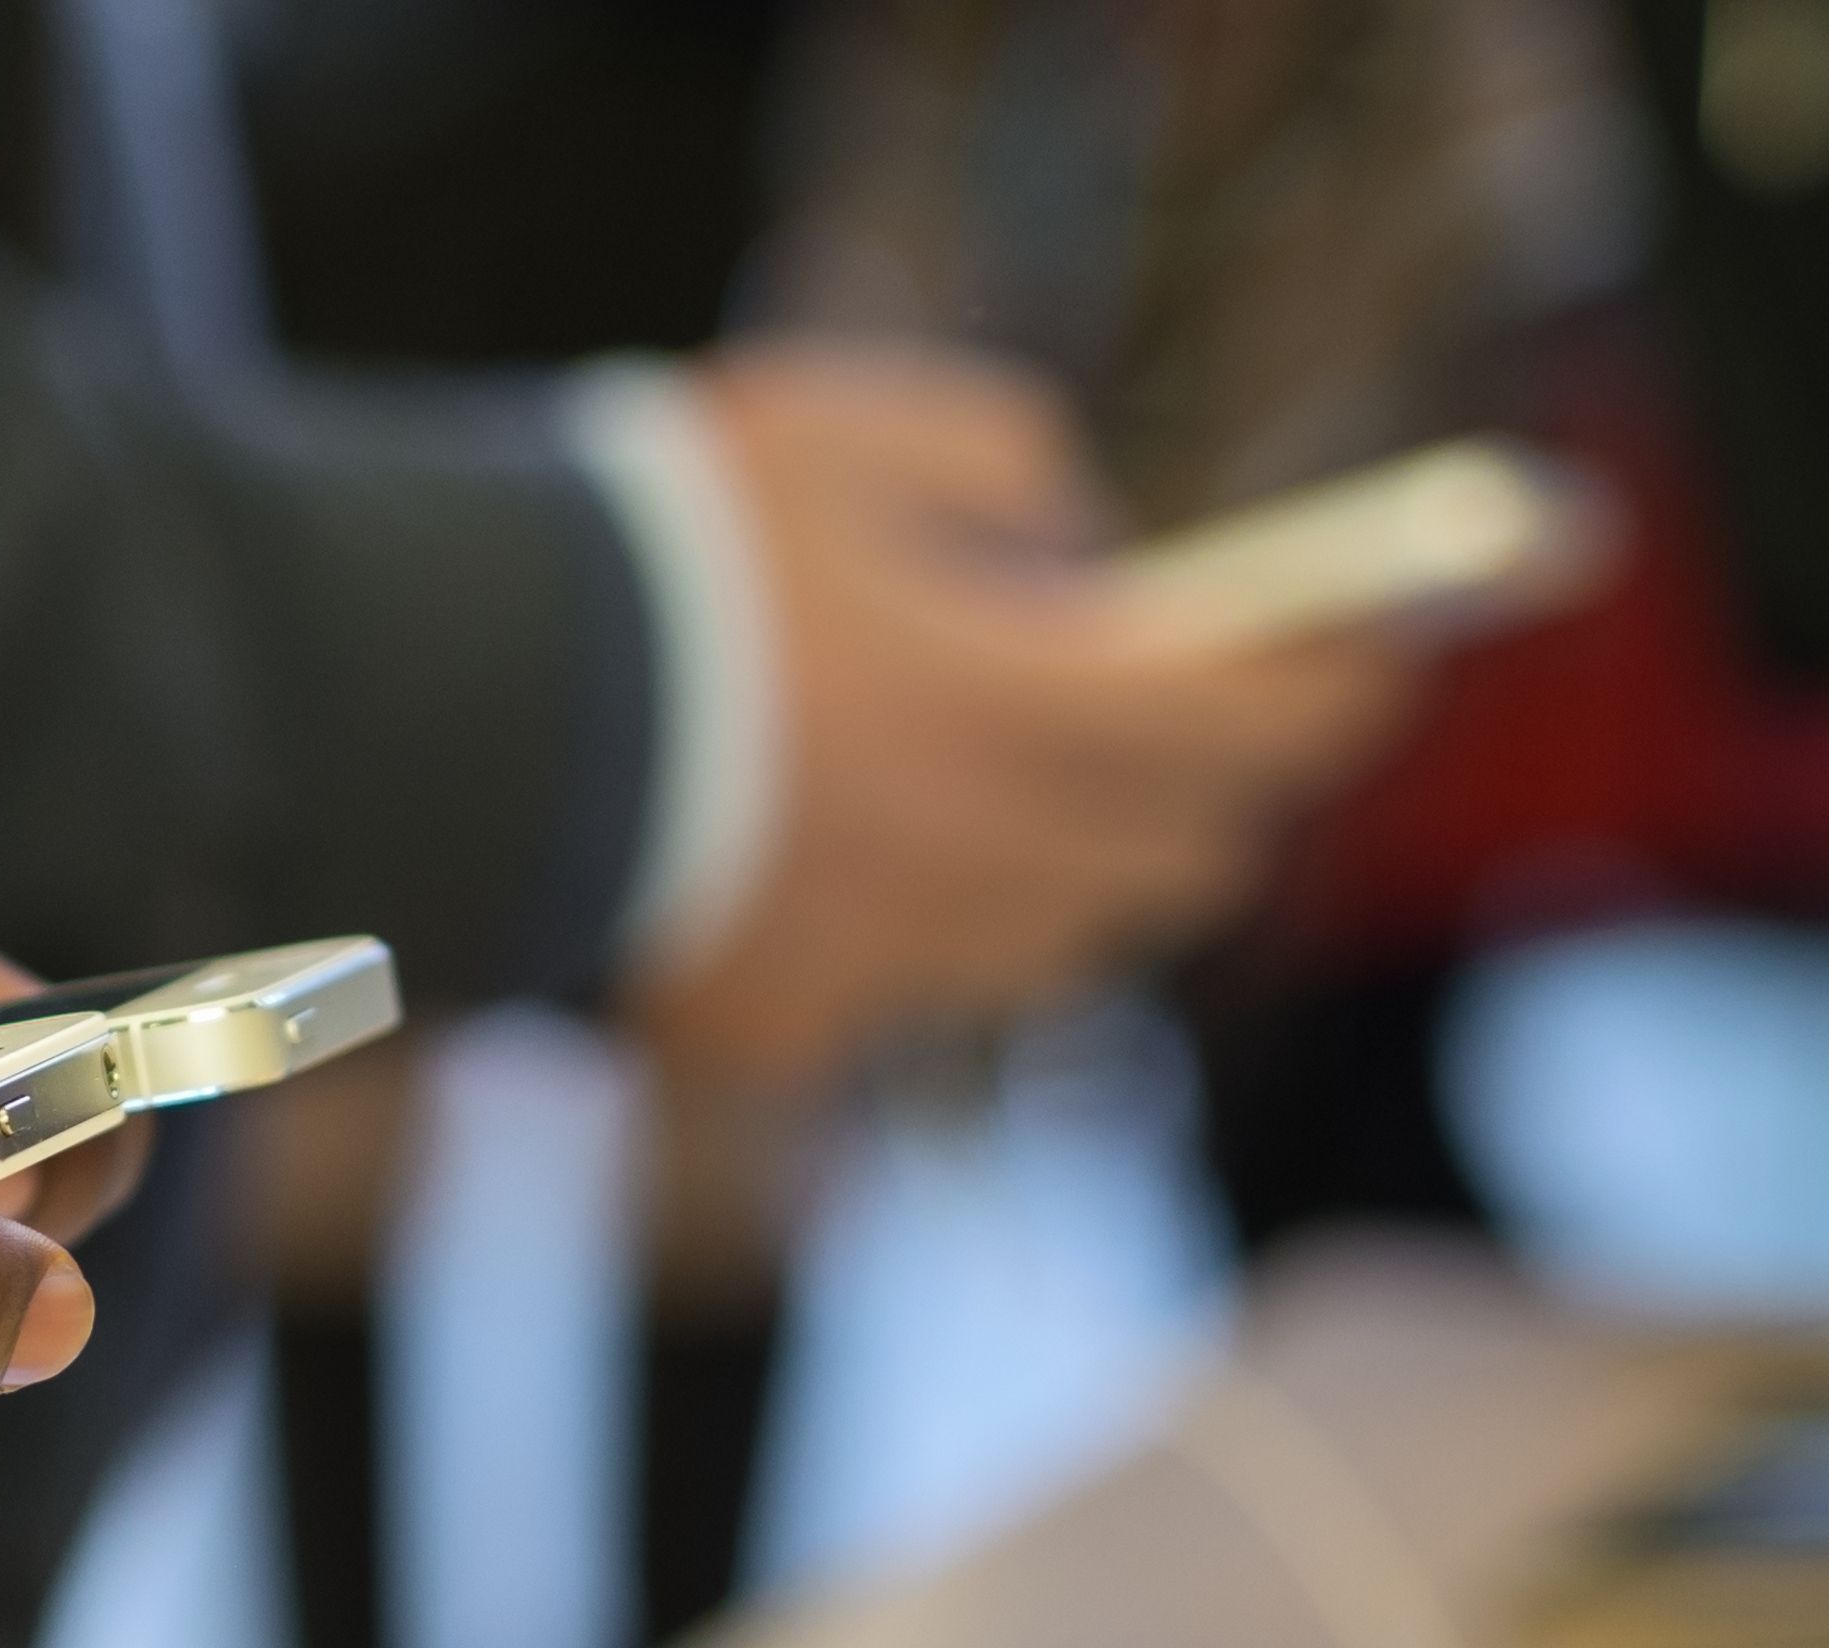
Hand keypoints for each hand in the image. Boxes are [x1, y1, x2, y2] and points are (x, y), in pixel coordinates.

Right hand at [637, 342, 1416, 1081]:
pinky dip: (926, 935)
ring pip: (1067, 947)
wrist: (449, 725)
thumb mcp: (851, 425)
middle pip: (1190, 863)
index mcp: (1020, 711)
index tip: (1380, 650)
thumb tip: (1092, 553)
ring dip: (1080, 871)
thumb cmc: (656, 551)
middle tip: (1195, 718)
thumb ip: (1013, 464)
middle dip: (1215, 789)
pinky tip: (860, 865)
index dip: (1345, 685)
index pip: (1265, 723)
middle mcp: (982, 869)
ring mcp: (888, 974)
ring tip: (1023, 792)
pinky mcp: (788, 1041)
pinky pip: (916, 998)